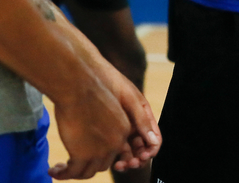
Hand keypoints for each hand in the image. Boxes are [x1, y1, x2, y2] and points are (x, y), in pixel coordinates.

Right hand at [48, 71, 133, 179]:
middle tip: (70, 163)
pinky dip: (61, 175)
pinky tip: (52, 170)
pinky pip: (72, 173)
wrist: (77, 86)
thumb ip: (103, 124)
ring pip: (87, 173)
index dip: (98, 155)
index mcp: (124, 129)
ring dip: (73, 173)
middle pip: (102, 164)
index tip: (84, 155)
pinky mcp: (83, 156)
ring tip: (59, 169)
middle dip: (86, 165)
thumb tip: (92, 134)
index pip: (113, 151)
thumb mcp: (103, 108)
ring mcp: (101, 152)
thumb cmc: (86, 90)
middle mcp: (116, 143)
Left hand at [91, 56, 160, 172]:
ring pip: (127, 152)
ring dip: (126, 161)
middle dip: (137, 158)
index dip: (150, 150)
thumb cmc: (110, 81)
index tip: (142, 156)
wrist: (85, 74)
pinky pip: (112, 149)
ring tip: (118, 164)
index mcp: (143, 114)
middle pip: (141, 148)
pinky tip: (106, 160)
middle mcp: (133, 123)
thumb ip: (142, 119)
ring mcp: (118, 128)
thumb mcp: (130, 99)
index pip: (153, 138)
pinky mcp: (104, 132)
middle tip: (129, 163)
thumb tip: (153, 141)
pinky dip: (112, 157)